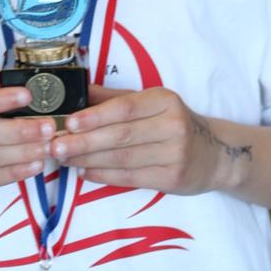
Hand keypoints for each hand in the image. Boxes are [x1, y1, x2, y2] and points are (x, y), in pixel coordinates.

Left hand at [49, 85, 249, 194]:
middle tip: (55, 146)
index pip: (124, 108)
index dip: (95, 116)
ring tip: (63, 159)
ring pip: (122, 159)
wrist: (214, 155)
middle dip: (83, 142)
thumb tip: (77, 91)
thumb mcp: (152, 103)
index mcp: (165, 101)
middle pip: (121, 135)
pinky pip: (130, 178)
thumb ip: (115, 98)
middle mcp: (172, 126)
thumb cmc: (174, 124)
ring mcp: (174, 155)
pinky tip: (84, 172)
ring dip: (88, 159)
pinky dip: (103, 175)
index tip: (68, 122)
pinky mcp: (172, 179)